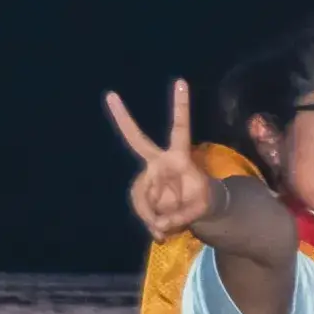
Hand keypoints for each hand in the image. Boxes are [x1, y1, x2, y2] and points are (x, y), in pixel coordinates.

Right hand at [104, 79, 216, 240]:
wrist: (197, 210)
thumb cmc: (202, 201)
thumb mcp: (200, 209)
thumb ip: (179, 215)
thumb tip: (157, 223)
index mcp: (180, 156)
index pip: (180, 128)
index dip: (181, 107)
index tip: (181, 81)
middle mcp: (160, 161)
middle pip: (138, 140)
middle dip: (124, 118)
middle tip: (110, 95)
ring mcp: (148, 175)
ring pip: (144, 195)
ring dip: (157, 215)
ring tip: (173, 226)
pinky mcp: (142, 191)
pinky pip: (142, 209)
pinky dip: (152, 223)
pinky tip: (163, 232)